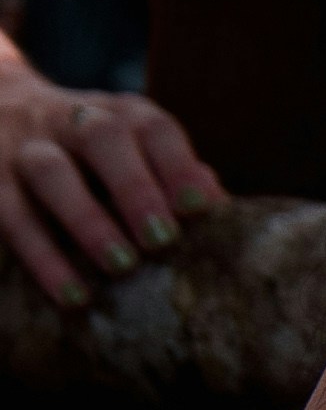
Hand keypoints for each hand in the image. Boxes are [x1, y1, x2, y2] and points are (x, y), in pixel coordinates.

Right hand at [0, 44, 220, 303]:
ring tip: (120, 267)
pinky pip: (10, 216)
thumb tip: (221, 210)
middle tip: (161, 241)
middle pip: (103, 139)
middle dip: (135, 188)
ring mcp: (25, 147)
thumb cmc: (89, 156)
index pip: (152, 127)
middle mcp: (70, 120)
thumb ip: (173, 177)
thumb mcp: (130, 153)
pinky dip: (42, 258)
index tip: (201, 209)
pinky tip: (71, 295)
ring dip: (87, 220)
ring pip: (50, 171)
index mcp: (117, 114)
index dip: (178, 165)